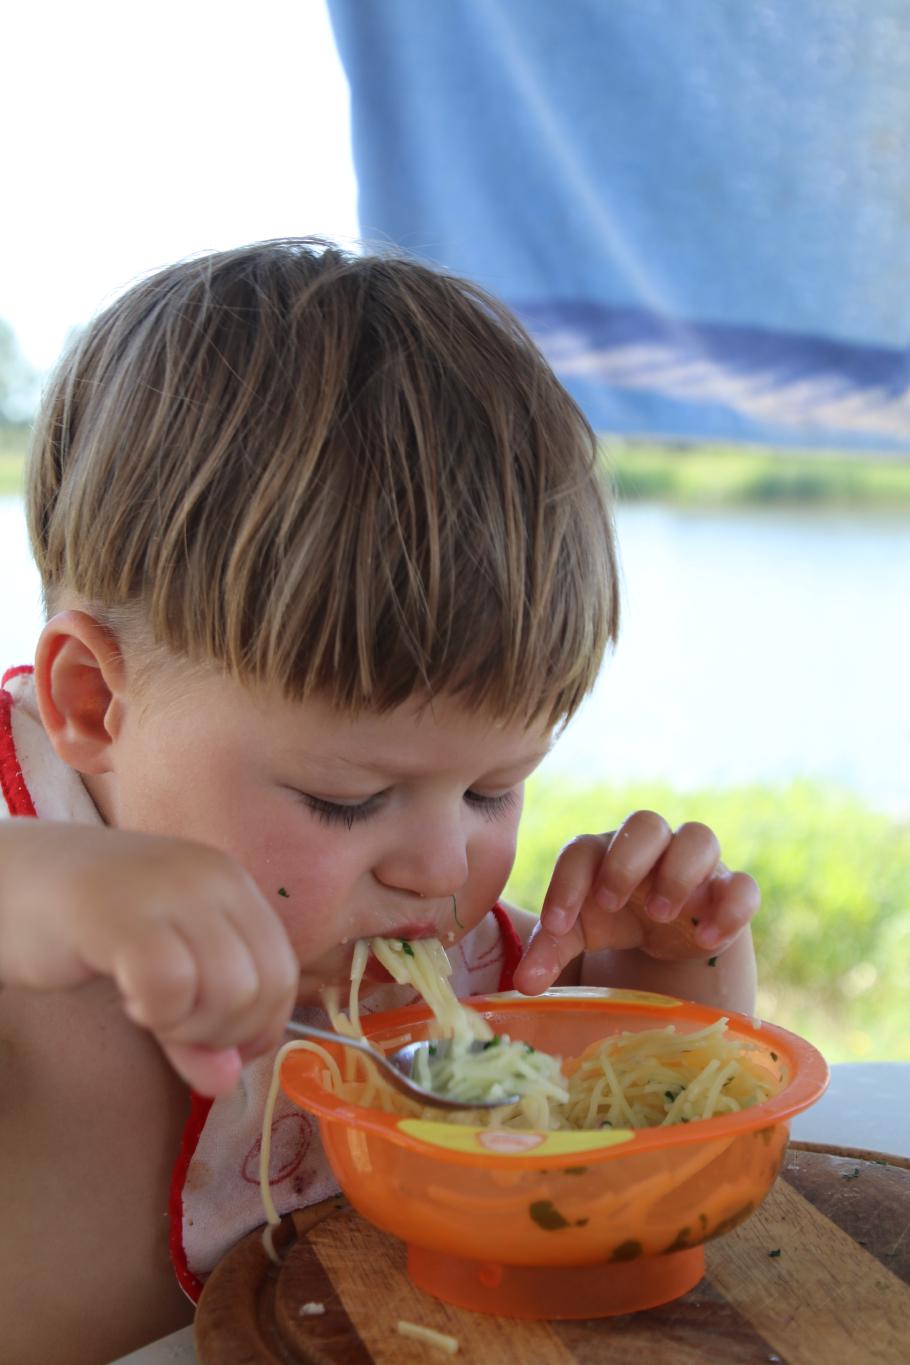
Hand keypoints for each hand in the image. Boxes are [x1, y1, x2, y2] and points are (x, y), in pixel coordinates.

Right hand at [0, 821, 298, 1094]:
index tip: (215, 1045)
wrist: (7, 880)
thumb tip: (227, 1083)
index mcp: (231, 884)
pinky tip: (127, 999)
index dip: (259, 1027)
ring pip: (230, 989)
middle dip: (223, 1033)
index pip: (283, 972)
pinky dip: (156, 1012)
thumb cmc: (85, 926)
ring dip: (189, 1025)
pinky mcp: (121, 912)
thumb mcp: (160, 971)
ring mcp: (170, 889)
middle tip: (170, 1025)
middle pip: (264, 986)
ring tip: (147, 1008)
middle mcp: (211, 877)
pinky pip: (172, 984)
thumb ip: (200, 1023)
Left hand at [513, 810, 759, 993]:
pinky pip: (743, 885)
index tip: (556, 926)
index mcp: (604, 853)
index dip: (566, 884)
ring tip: (661, 915)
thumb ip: (549, 953)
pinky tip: (706, 941)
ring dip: (680, 872)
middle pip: (645, 823)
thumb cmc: (613, 923)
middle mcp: (651, 848)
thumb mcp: (578, 936)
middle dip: (627, 861)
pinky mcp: (729, 892)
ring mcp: (695, 866)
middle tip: (613, 904)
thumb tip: (523, 984)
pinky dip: (730, 908)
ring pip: (700, 838)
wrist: (665, 935)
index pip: (583, 850)